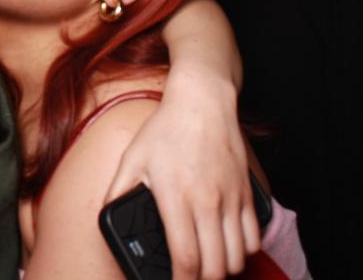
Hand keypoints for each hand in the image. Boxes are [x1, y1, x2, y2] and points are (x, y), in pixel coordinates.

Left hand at [104, 68, 259, 278]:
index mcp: (176, 198)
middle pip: (215, 267)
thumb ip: (117, 192)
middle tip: (188, 277)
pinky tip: (227, 248)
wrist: (202, 102)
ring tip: (207, 268)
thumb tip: (108, 217)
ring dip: (223, 270)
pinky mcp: (246, 193)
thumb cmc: (166, 130)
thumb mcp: (132, 159)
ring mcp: (230, 199)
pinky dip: (243, 252)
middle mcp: (207, 203)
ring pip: (238, 257)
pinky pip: (254, 237)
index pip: (186, 259)